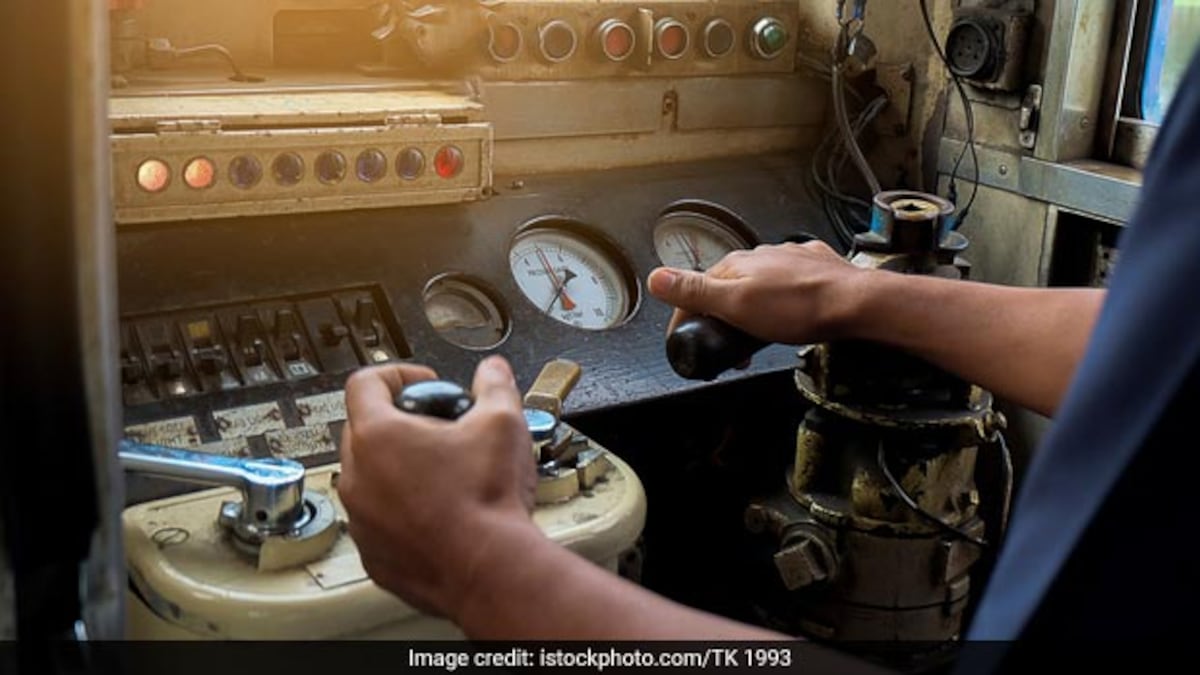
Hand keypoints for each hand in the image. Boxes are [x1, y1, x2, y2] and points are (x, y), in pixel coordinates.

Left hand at [337, 356, 539, 619]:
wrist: (491, 572)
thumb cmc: (488, 502)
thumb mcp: (502, 423)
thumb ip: (494, 387)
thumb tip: (493, 372)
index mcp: (378, 437)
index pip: (365, 383)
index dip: (397, 374)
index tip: (422, 383)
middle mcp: (358, 478)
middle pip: (362, 431)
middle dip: (399, 424)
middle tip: (438, 432)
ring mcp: (362, 521)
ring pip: (368, 480)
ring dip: (397, 472)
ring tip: (442, 476)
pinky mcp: (374, 556)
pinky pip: (379, 523)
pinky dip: (401, 515)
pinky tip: (439, 516)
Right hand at [647, 240, 864, 345]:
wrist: (856, 304)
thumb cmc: (801, 308)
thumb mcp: (735, 305)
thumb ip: (694, 290)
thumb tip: (656, 277)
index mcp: (735, 265)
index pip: (696, 290)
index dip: (689, 319)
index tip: (693, 342)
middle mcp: (760, 256)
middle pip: (727, 289)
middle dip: (724, 318)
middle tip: (732, 349)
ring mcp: (787, 261)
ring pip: (758, 286)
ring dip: (753, 311)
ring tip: (761, 337)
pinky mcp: (812, 269)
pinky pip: (787, 286)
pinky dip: (782, 303)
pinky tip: (791, 317)